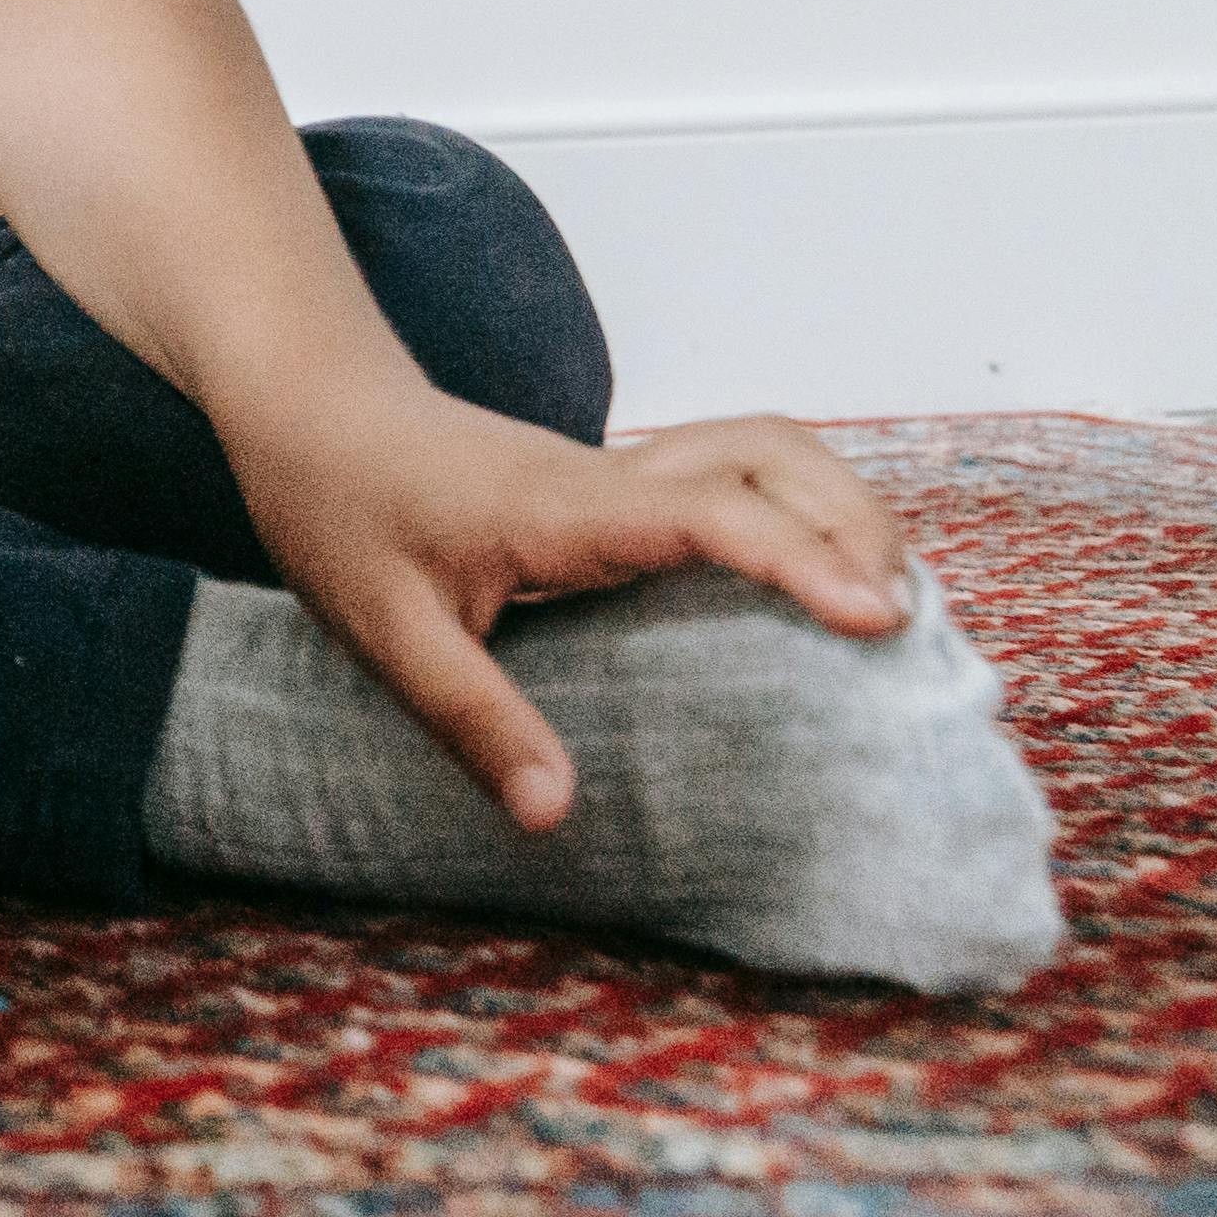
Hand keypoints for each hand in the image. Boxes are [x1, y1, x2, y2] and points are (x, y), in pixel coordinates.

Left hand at [225, 381, 914, 824]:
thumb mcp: (385, 629)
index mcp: (567, 508)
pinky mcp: (616, 483)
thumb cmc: (337, 504)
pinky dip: (800, 512)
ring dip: (840, 506)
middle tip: (909, 627)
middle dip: (859, 524)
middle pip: (774, 454)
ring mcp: (618, 470)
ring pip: (766, 447)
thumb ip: (472, 719)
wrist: (306, 402)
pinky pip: (735, 477)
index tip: (881, 616)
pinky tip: (816, 584)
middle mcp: (611, 475)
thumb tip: (556, 814)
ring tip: (889, 603)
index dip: (803, 560)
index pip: (713, 512)